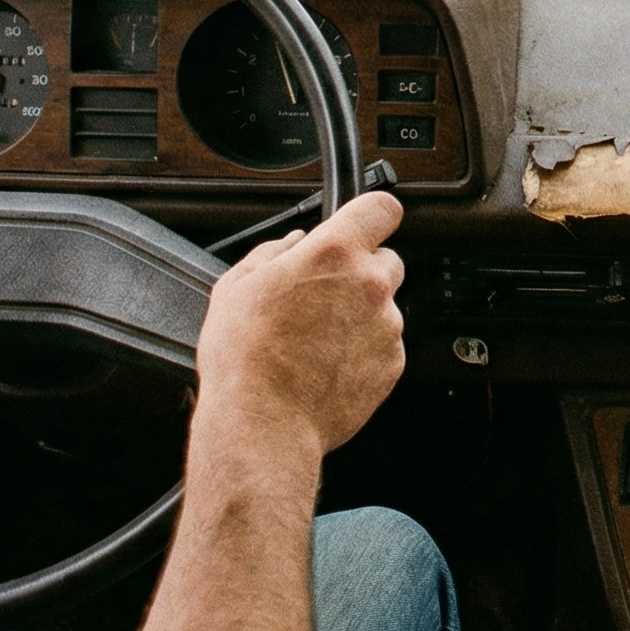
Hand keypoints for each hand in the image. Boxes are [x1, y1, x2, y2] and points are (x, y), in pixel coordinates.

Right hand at [191, 191, 405, 454]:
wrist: (263, 422)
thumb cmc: (245, 357)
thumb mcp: (237, 286)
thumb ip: (273, 252)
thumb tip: (293, 242)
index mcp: (333, 253)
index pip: (381, 208)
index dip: (372, 215)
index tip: (363, 224)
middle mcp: (369, 284)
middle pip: (386, 259)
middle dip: (361, 271)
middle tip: (324, 296)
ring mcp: (386, 325)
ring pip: (384, 306)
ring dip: (360, 315)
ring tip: (317, 340)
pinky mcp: (392, 364)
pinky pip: (385, 345)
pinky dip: (364, 350)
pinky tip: (327, 364)